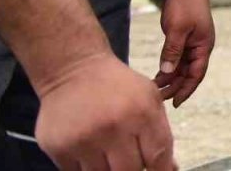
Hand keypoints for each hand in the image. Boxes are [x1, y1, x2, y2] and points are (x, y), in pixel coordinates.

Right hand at [35, 54, 176, 169]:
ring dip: (109, 169)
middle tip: (129, 157)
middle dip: (134, 168)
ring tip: (109, 150)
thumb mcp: (148, 98)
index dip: (161, 170)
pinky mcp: (60, 148)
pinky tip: (89, 149)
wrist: (73, 70)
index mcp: (141, 113)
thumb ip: (161, 134)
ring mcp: (84, 140)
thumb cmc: (117, 86)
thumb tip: (170, 169)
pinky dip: (87, 167)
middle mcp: (113, 127)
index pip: (158, 157)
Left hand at [155, 0, 214, 107]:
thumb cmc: (184, 5)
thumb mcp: (177, 29)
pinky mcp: (185, 38)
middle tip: (159, 99)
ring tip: (156, 89)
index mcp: (203, 47)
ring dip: (171, 78)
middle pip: (189, 73)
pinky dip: (169, 67)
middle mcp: (200, 47)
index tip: (176, 103)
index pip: (196, 74)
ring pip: (183, 67)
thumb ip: (172, 51)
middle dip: (176, 87)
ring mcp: (193, 43)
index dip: (186, 90)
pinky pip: (178, 58)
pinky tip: (159, 75)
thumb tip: (166, 73)